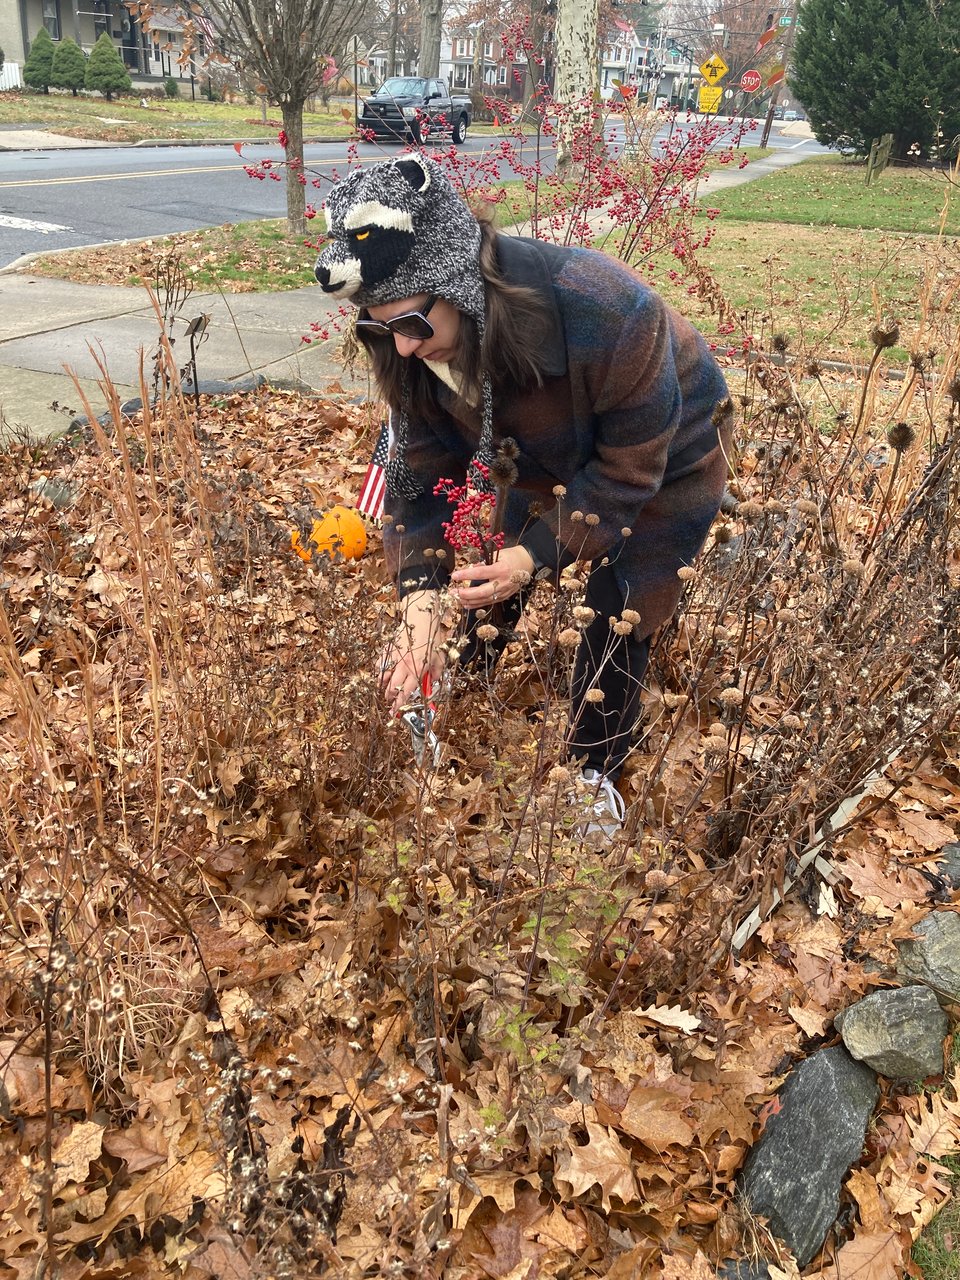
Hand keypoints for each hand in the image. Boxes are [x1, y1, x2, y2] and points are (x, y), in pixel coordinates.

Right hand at [379, 590, 446, 718]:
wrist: (421, 618)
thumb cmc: (433, 637)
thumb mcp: (440, 658)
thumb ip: (435, 675)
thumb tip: (432, 685)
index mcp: (416, 670)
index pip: (405, 693)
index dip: (399, 706)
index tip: (395, 713)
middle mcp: (403, 665)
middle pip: (391, 688)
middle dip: (390, 698)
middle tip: (391, 703)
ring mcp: (393, 657)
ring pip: (382, 678)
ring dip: (383, 686)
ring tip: (385, 691)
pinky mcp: (388, 649)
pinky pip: (380, 664)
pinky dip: (380, 671)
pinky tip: (382, 674)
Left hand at [450, 545, 534, 610]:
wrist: (528, 562)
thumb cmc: (512, 556)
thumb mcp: (498, 554)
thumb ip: (484, 562)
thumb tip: (470, 569)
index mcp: (500, 569)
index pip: (480, 573)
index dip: (466, 575)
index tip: (454, 576)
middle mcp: (502, 582)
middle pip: (482, 592)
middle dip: (466, 594)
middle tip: (454, 592)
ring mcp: (504, 591)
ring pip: (484, 600)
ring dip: (469, 601)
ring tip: (457, 599)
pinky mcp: (504, 596)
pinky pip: (489, 602)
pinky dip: (477, 604)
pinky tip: (467, 604)